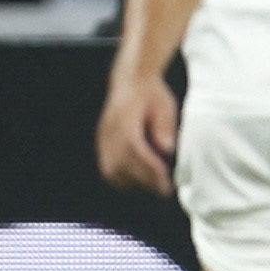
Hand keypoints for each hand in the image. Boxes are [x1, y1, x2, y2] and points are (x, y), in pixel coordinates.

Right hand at [95, 75, 179, 195]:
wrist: (131, 80)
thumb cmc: (151, 94)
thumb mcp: (165, 105)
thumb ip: (165, 127)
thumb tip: (167, 149)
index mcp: (124, 122)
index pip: (135, 152)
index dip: (150, 171)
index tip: (166, 184)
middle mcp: (109, 132)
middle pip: (121, 166)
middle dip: (143, 181)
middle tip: (164, 190)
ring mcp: (103, 138)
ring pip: (110, 170)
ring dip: (131, 182)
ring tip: (153, 186)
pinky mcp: (102, 142)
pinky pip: (107, 166)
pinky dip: (121, 178)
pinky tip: (138, 180)